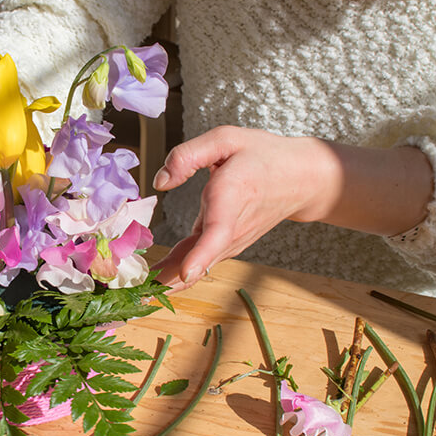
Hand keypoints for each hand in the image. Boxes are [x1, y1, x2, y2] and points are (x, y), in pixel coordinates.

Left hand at [152, 126, 431, 290]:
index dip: (202, 254)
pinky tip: (151, 282)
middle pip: (200, 259)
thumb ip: (188, 156)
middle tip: (135, 295)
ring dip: (167, 281)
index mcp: (232, 195)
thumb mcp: (226, 139)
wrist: (301, 180)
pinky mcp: (225, 246)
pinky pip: (198, 262)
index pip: (219, 231)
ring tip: (135, 293)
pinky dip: (175, 274)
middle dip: (169, 280)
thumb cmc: (261, 155)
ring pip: (196, 266)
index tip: (186, 273)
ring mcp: (230, 241)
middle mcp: (232, 226)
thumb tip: (160, 182)